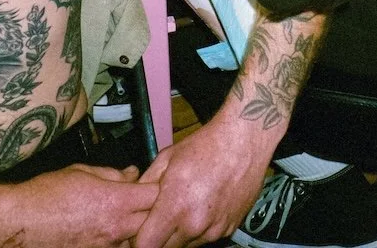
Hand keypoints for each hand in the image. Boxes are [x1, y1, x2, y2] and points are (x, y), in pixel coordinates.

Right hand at [5, 163, 159, 247]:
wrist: (20, 224)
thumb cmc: (48, 193)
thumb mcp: (83, 171)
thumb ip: (113, 174)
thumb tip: (133, 173)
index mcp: (117, 201)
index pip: (155, 194)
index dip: (157, 185)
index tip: (153, 179)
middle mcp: (117, 228)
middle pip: (151, 219)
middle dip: (151, 208)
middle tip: (144, 198)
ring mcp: (106, 247)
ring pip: (135, 238)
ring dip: (136, 226)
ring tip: (127, 215)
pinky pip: (116, 247)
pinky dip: (118, 239)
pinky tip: (108, 228)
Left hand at [134, 115, 271, 247]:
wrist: (243, 140)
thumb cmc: (204, 145)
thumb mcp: (166, 158)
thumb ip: (145, 185)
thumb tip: (133, 204)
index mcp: (175, 207)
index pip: (146, 246)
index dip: (139, 239)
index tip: (140, 229)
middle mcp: (195, 225)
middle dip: (160, 237)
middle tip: (162, 214)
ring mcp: (214, 230)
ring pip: (187, 245)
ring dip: (181, 233)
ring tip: (185, 205)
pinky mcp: (229, 229)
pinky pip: (207, 237)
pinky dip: (201, 228)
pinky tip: (203, 204)